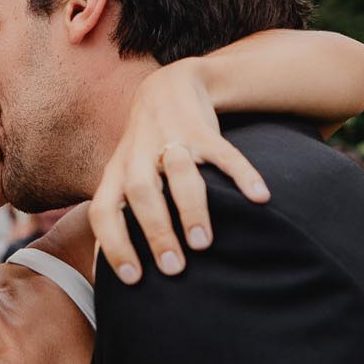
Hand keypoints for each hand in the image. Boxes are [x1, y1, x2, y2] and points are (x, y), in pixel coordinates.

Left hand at [89, 58, 269, 283]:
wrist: (168, 85)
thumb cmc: (144, 149)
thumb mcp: (123, 175)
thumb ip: (117, 216)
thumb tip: (107, 274)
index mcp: (116, 173)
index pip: (103, 210)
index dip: (113, 244)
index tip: (133, 278)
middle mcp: (139, 156)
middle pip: (139, 191)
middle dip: (154, 230)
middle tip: (173, 267)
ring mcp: (171, 140)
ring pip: (178, 171)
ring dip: (190, 207)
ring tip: (203, 244)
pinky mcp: (203, 129)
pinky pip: (224, 152)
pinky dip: (242, 173)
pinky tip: (260, 197)